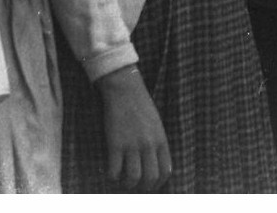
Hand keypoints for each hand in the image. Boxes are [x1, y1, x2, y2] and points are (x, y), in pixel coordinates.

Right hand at [97, 66, 171, 190]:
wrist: (125, 90)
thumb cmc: (140, 106)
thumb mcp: (156, 124)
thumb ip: (158, 143)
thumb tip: (156, 164)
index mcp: (161, 140)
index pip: (165, 171)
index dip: (158, 184)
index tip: (151, 186)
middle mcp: (148, 145)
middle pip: (150, 178)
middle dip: (143, 187)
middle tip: (136, 185)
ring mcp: (132, 145)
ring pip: (133, 178)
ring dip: (127, 184)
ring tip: (123, 180)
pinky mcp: (115, 144)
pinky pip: (114, 170)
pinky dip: (112, 176)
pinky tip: (111, 171)